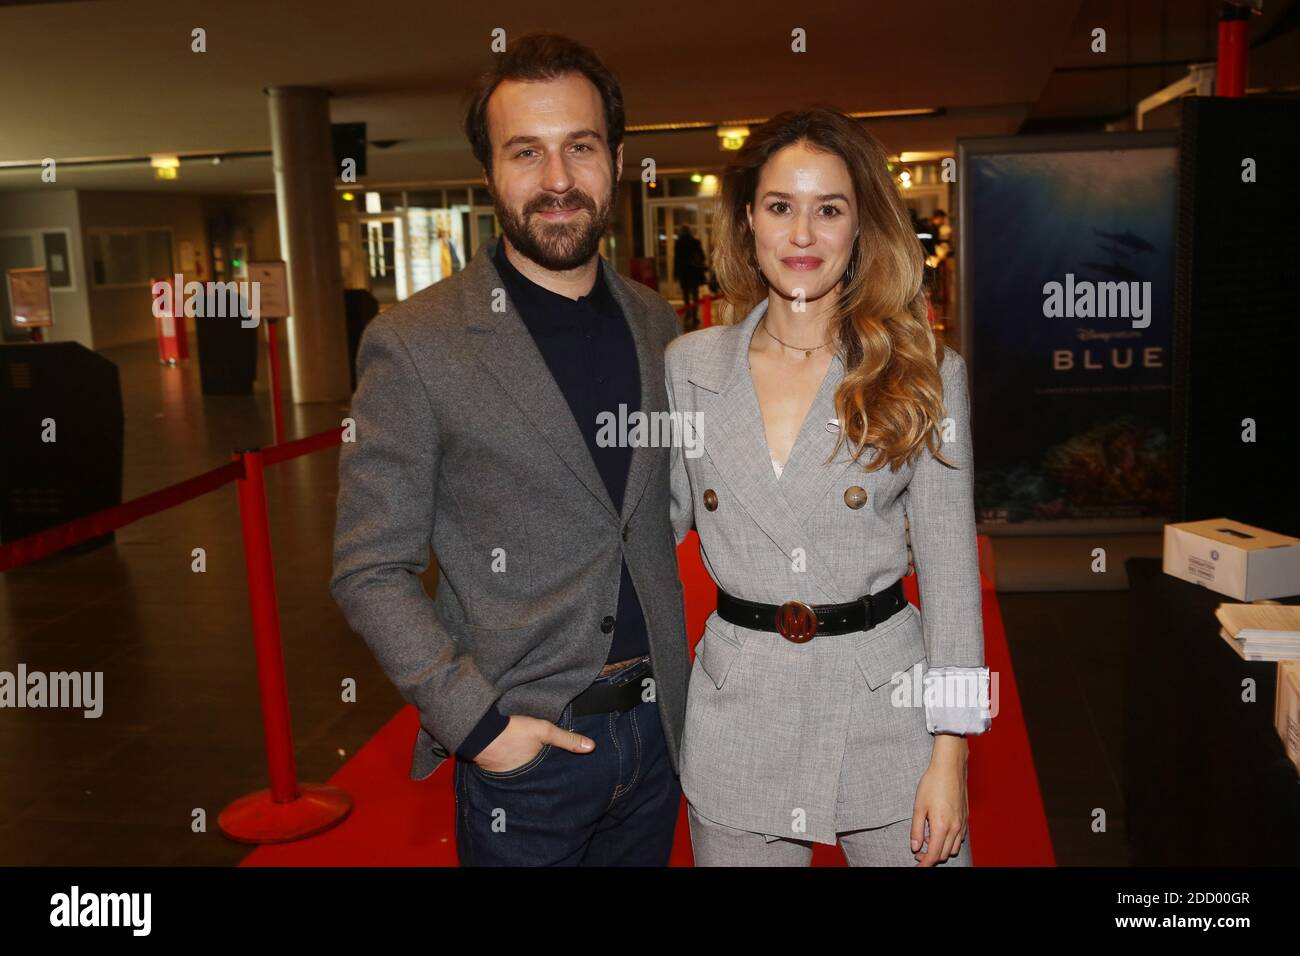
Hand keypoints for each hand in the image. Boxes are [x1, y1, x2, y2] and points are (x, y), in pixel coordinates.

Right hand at [473, 715, 594, 772]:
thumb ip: (567, 739)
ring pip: (529, 778)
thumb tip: (592, 747)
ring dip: (534, 774)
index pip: (555, 780)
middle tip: (559, 775)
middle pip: (542, 781)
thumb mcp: (544, 731)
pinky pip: (515, 774)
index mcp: (536, 773)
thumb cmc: (512, 732)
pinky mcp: (499, 773)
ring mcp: (510, 778)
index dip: (562, 778)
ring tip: (544, 770)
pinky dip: (521, 770)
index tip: (573, 778)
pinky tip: (524, 763)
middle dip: (549, 779)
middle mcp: (524, 780)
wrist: (480, 732)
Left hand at [910, 735, 968, 865]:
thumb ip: (916, 829)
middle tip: (918, 850)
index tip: (916, 865)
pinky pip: (959, 838)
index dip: (924, 864)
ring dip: (941, 850)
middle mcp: (955, 828)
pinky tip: (939, 832)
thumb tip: (915, 847)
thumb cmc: (932, 784)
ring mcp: (962, 823)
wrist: (950, 768)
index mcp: (941, 827)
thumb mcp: (918, 807)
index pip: (933, 856)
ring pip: (953, 849)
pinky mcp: (965, 818)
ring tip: (928, 839)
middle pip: (944, 855)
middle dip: (930, 857)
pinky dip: (950, 842)